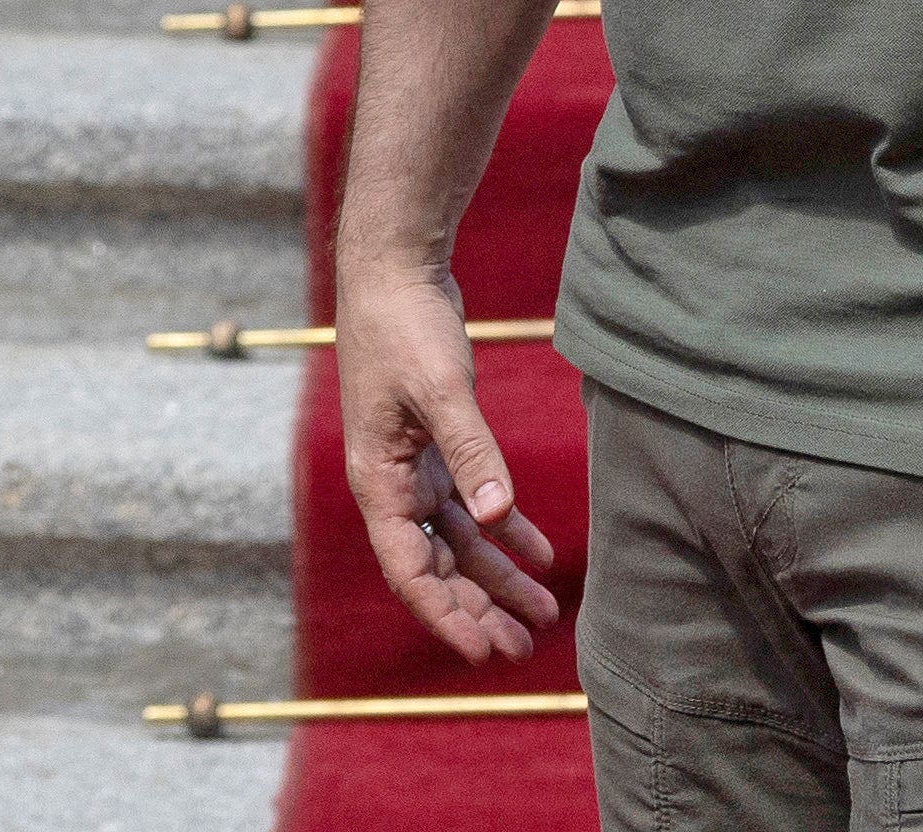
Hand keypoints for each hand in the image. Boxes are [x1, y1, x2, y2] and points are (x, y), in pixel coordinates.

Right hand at [332, 263, 559, 658]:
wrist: (394, 270)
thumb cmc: (404, 326)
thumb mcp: (440, 388)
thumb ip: (472, 452)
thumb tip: (496, 517)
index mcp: (378, 482)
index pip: (410, 570)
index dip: (446, 614)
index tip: (483, 652)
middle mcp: (392, 485)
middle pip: (437, 567)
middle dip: (479, 608)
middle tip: (523, 649)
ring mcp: (414, 467)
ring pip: (459, 541)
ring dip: (498, 577)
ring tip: (544, 615)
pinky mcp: (437, 445)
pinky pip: (472, 504)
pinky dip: (506, 529)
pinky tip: (541, 553)